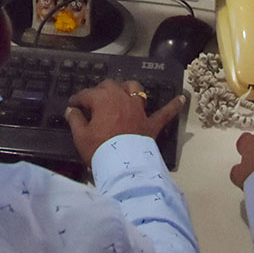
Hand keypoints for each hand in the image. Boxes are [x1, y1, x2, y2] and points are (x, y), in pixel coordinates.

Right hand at [65, 78, 186, 165]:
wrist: (123, 166)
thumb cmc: (99, 149)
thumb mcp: (81, 136)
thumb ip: (75, 120)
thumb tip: (72, 110)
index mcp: (103, 99)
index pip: (87, 94)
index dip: (77, 99)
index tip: (72, 105)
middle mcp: (122, 98)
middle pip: (110, 86)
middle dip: (100, 90)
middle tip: (93, 100)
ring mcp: (139, 109)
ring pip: (135, 89)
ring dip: (128, 88)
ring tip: (123, 91)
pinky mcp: (151, 123)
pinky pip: (165, 113)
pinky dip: (173, 105)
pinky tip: (181, 99)